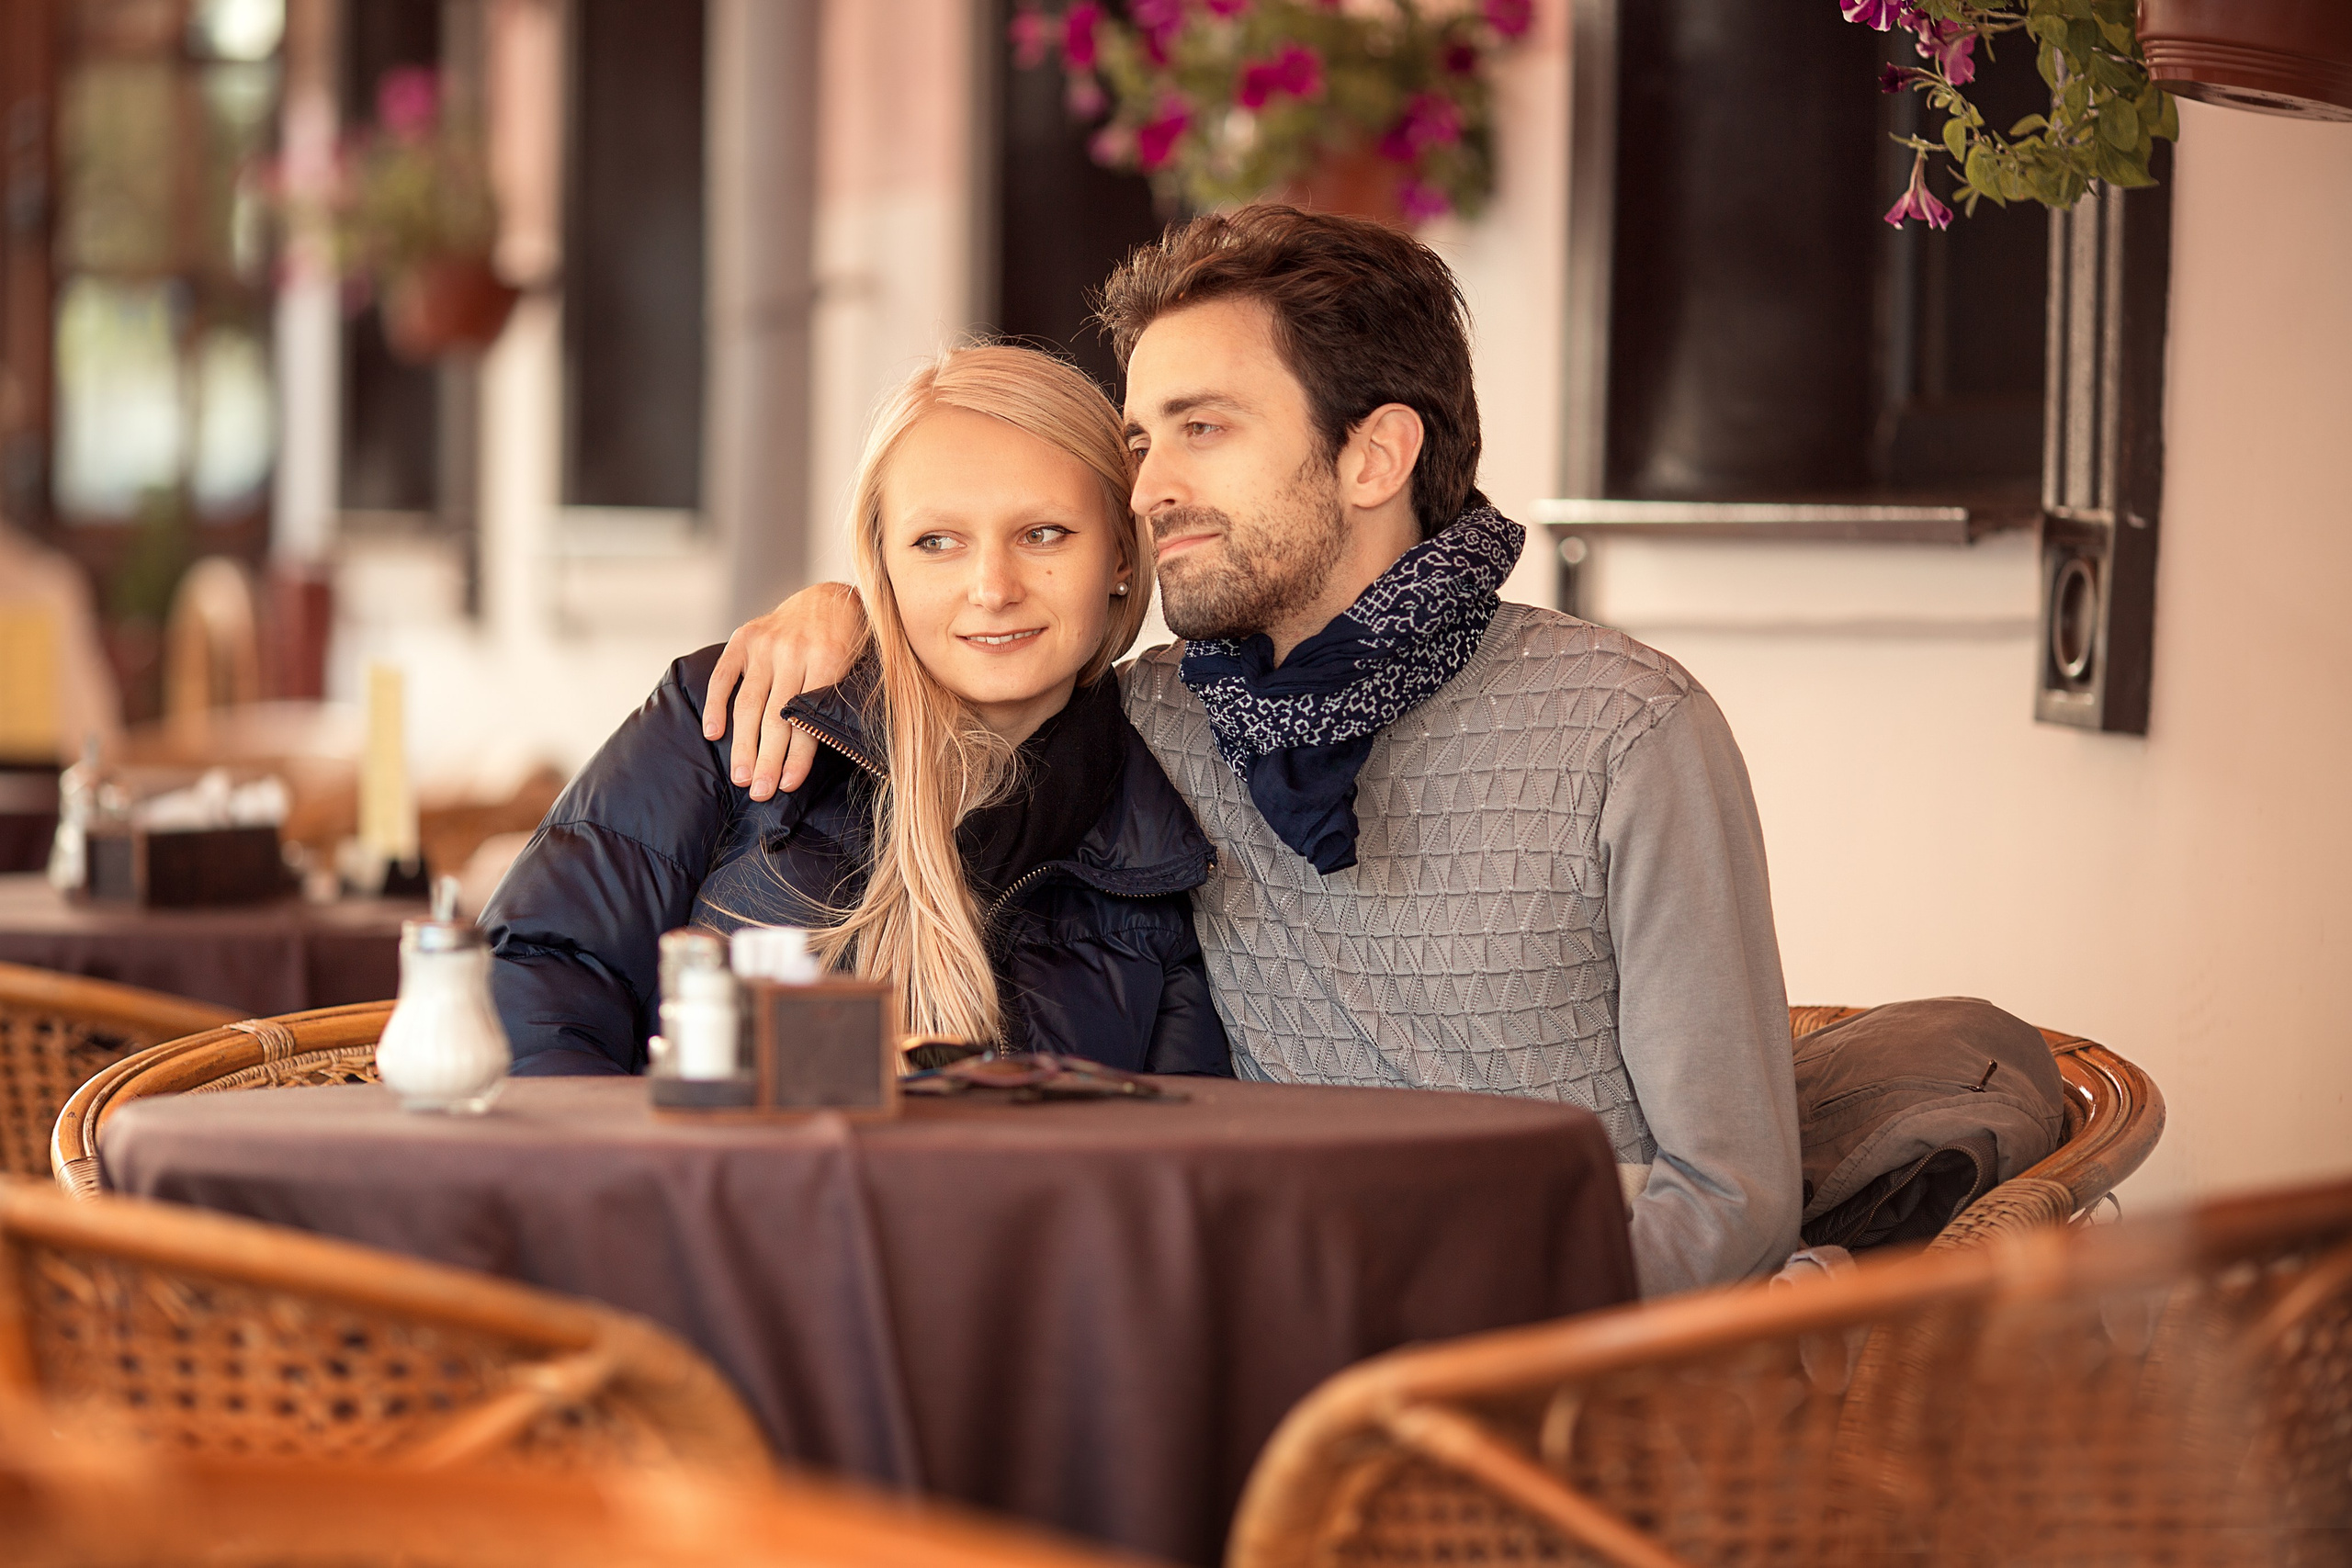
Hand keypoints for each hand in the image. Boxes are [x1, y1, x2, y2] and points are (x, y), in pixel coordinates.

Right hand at [701, 582, 867, 798]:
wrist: (830, 598)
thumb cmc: (851, 644)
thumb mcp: (859, 668)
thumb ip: (841, 702)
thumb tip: (832, 754)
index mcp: (829, 658)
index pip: (807, 719)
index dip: (797, 756)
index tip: (788, 786)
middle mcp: (794, 650)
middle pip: (774, 717)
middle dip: (766, 760)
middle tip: (760, 792)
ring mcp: (766, 644)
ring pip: (749, 703)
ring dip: (742, 745)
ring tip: (740, 777)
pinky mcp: (744, 637)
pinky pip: (724, 676)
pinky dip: (715, 706)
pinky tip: (712, 734)